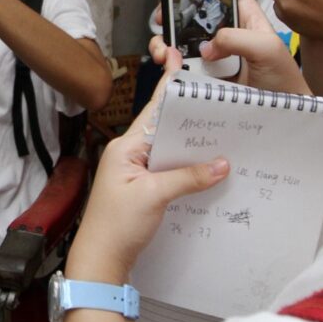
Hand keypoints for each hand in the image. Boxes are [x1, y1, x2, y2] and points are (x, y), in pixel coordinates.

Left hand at [67, 47, 228, 284]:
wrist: (101, 261)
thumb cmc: (117, 227)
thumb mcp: (154, 197)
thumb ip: (188, 177)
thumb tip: (222, 163)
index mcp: (126, 147)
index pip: (153, 111)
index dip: (169, 87)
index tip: (176, 60)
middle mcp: (129, 154)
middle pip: (165, 128)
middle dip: (191, 119)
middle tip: (218, 104)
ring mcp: (136, 172)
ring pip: (169, 150)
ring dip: (192, 146)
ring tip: (221, 133)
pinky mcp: (144, 189)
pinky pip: (169, 170)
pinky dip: (187, 168)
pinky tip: (207, 169)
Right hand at [150, 0, 305, 92]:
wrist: (279, 117)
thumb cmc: (283, 81)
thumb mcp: (267, 49)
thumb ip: (237, 38)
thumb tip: (206, 46)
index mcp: (246, 18)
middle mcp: (227, 34)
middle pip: (195, 14)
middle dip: (174, 13)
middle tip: (161, 17)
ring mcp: (214, 55)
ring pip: (182, 41)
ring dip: (166, 42)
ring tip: (163, 50)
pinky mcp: (205, 76)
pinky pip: (182, 66)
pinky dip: (170, 65)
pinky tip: (170, 66)